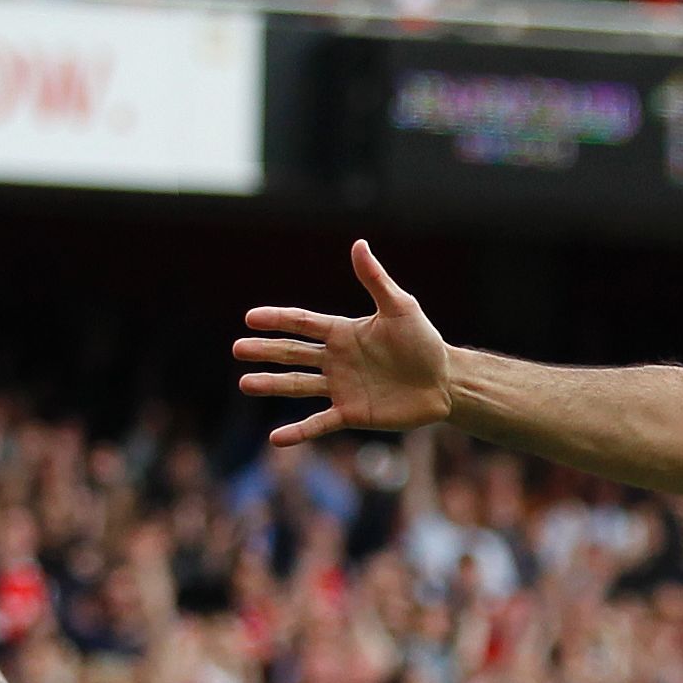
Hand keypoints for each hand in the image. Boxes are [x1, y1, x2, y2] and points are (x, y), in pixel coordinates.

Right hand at [235, 241, 451, 446]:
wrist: (445, 382)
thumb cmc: (424, 342)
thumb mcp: (401, 307)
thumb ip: (375, 279)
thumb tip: (358, 244)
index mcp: (344, 332)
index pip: (303, 324)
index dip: (277, 320)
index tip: (250, 318)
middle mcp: (336, 360)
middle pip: (293, 354)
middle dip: (266, 351)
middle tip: (237, 348)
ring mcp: (341, 388)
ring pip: (298, 385)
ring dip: (272, 385)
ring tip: (245, 383)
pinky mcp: (351, 413)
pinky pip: (319, 423)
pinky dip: (298, 431)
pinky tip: (276, 438)